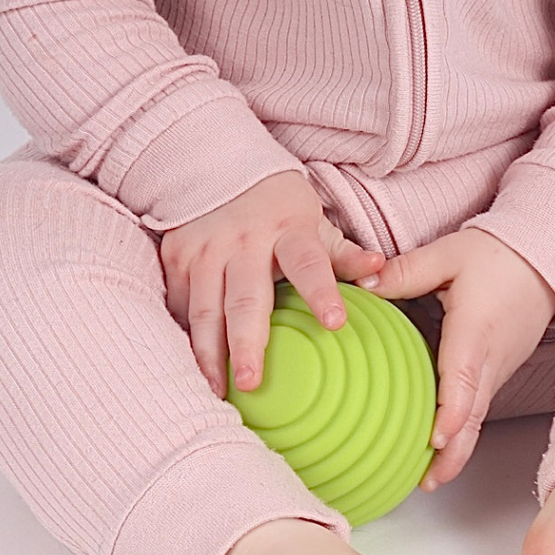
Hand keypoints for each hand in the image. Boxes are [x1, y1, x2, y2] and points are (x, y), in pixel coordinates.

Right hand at [160, 170, 384, 397]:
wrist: (215, 164)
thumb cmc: (279, 208)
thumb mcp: (315, 223)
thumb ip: (344, 254)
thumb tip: (379, 270)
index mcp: (288, 231)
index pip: (309, 265)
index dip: (322, 293)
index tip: (336, 323)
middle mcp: (243, 241)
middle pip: (245, 300)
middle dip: (247, 342)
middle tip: (252, 382)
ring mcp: (204, 250)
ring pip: (204, 310)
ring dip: (209, 354)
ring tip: (219, 390)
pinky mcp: (175, 258)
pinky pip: (178, 307)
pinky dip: (185, 339)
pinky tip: (193, 370)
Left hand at [357, 228, 554, 488]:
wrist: (543, 261)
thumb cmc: (497, 257)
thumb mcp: (448, 254)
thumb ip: (404, 271)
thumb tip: (361, 282)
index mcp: (476, 330)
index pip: (464, 378)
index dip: (451, 412)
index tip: (435, 439)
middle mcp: (490, 359)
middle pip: (474, 416)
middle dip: (453, 453)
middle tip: (427, 482)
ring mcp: (496, 370)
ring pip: (476, 418)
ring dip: (456, 450)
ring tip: (427, 479)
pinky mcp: (495, 373)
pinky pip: (477, 408)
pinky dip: (461, 432)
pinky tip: (438, 449)